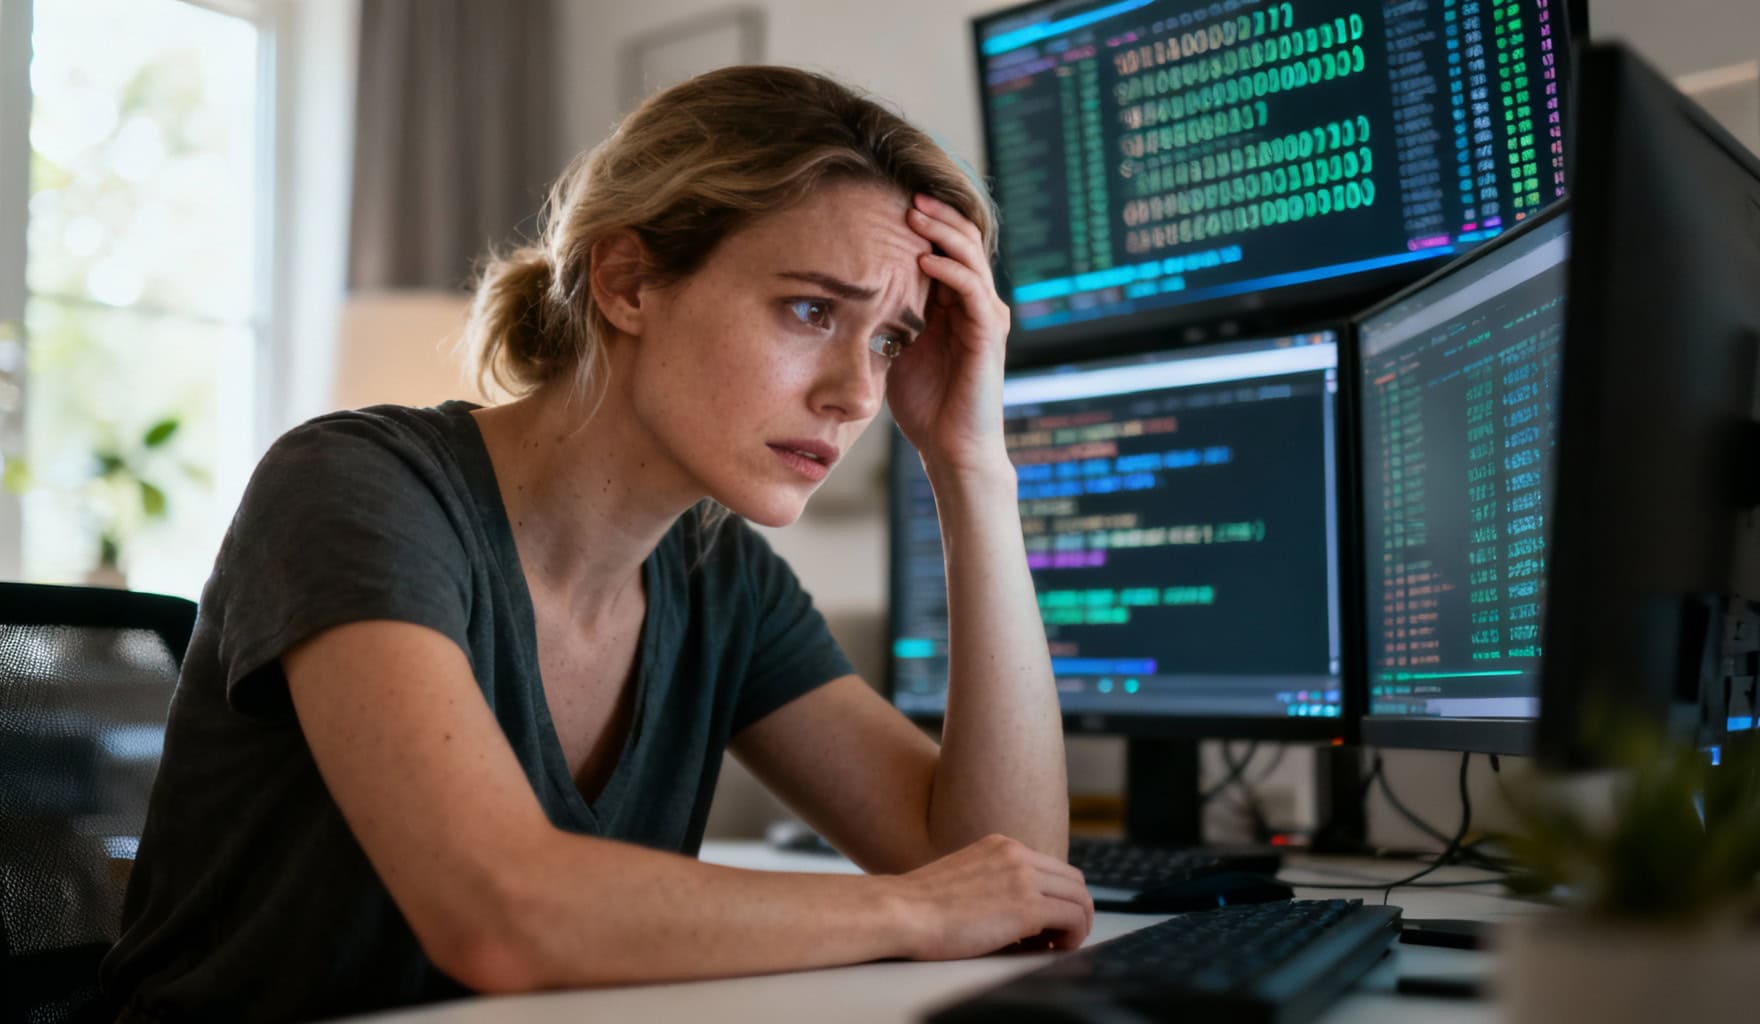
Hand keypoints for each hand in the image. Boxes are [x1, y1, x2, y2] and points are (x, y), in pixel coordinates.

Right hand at [885, 833, 1093, 959]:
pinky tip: (1054, 949)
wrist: (900, 911)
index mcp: (1001, 845)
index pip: (1052, 867)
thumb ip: (992, 882)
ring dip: (1077, 924)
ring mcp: (1024, 877)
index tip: (1048, 921)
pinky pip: (1074, 917)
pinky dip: (1074, 935)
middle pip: (1073, 880)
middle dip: (1074, 909)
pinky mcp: (1027, 906)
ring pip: (1080, 898)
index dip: (1057, 896)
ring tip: (1057, 945)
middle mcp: (1016, 855)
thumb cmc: (919, 906)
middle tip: (1059, 936)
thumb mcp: (963, 877)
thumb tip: (1015, 912)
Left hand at [887, 194, 1012, 479]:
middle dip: (934, 213)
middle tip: (902, 191)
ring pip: (970, 257)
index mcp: (955, 301)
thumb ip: (885, 314)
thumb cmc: (922, 403)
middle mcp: (976, 302)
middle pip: (962, 239)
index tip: (886, 198)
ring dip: (942, 232)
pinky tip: (925, 259)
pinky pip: (974, 292)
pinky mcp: (989, 336)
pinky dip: (950, 272)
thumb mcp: (894, 346)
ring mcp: (986, 317)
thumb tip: (842, 289)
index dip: (923, 219)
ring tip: (913, 212)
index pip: (945, 244)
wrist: (951, 449)